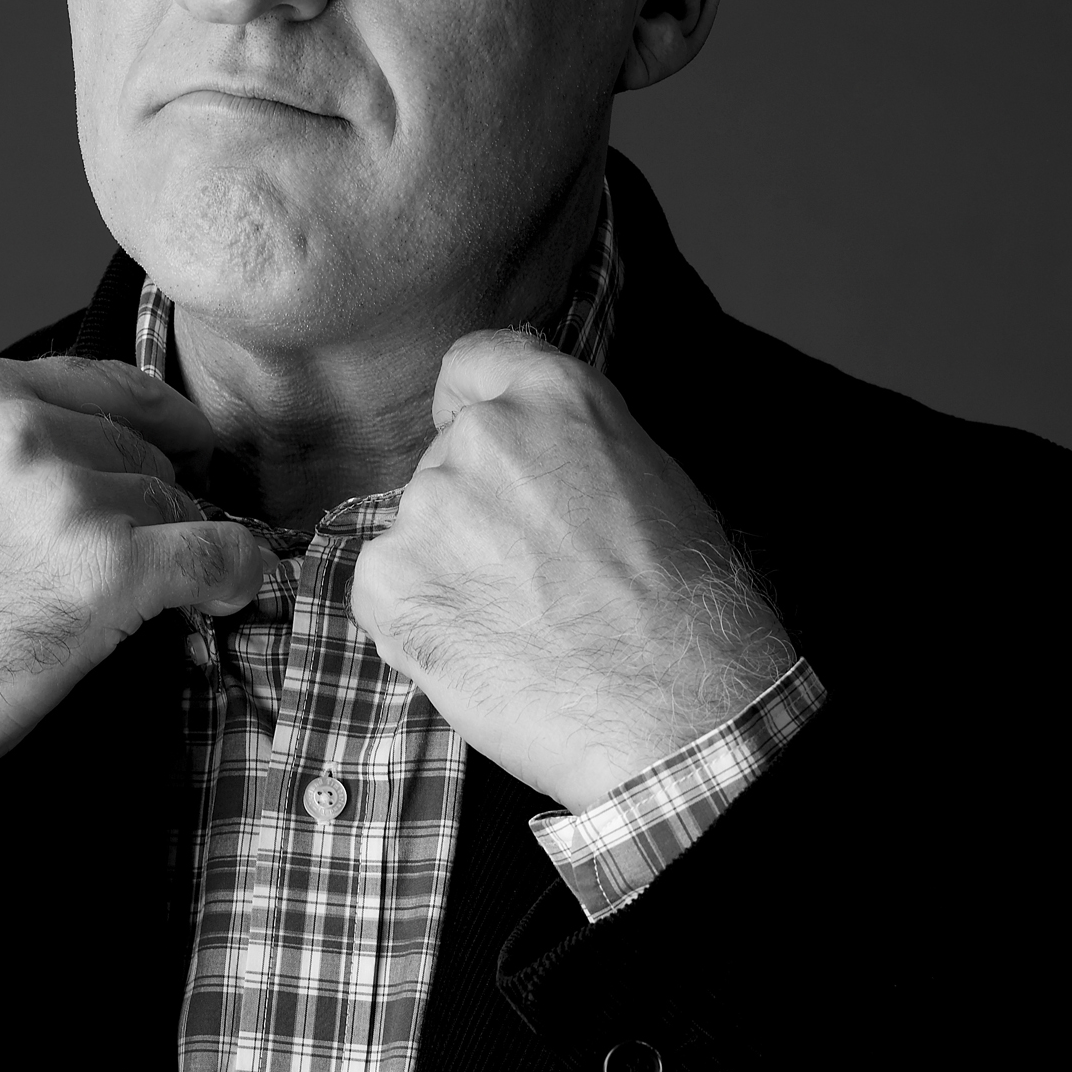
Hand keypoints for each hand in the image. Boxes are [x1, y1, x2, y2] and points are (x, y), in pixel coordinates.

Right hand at [0, 356, 268, 816]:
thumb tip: (100, 457)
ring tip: (159, 593)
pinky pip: (218, 555)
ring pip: (178, 504)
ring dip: (181, 548)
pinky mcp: (110, 568)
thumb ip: (2, 444)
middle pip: (145, 449)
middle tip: (153, 551)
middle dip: (160, 499)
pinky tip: (232, 595)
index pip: (110, 384)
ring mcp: (69, 496)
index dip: (161, 424)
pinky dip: (238, 576)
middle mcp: (24, 428)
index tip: (185, 450)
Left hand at [350, 331, 795, 811]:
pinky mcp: (389, 582)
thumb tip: (543, 462)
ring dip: (446, 572)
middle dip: (473, 514)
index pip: (472, 364)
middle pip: (444, 462)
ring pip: (416, 533)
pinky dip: (416, 624)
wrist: (675, 707)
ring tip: (515, 627)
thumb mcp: (652, 480)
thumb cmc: (688, 610)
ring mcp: (429, 508)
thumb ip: (576, 449)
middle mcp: (484, 437)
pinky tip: (479, 652)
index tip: (486, 451)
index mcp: (556, 398)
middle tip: (530, 578)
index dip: (472, 408)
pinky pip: (382, 593)